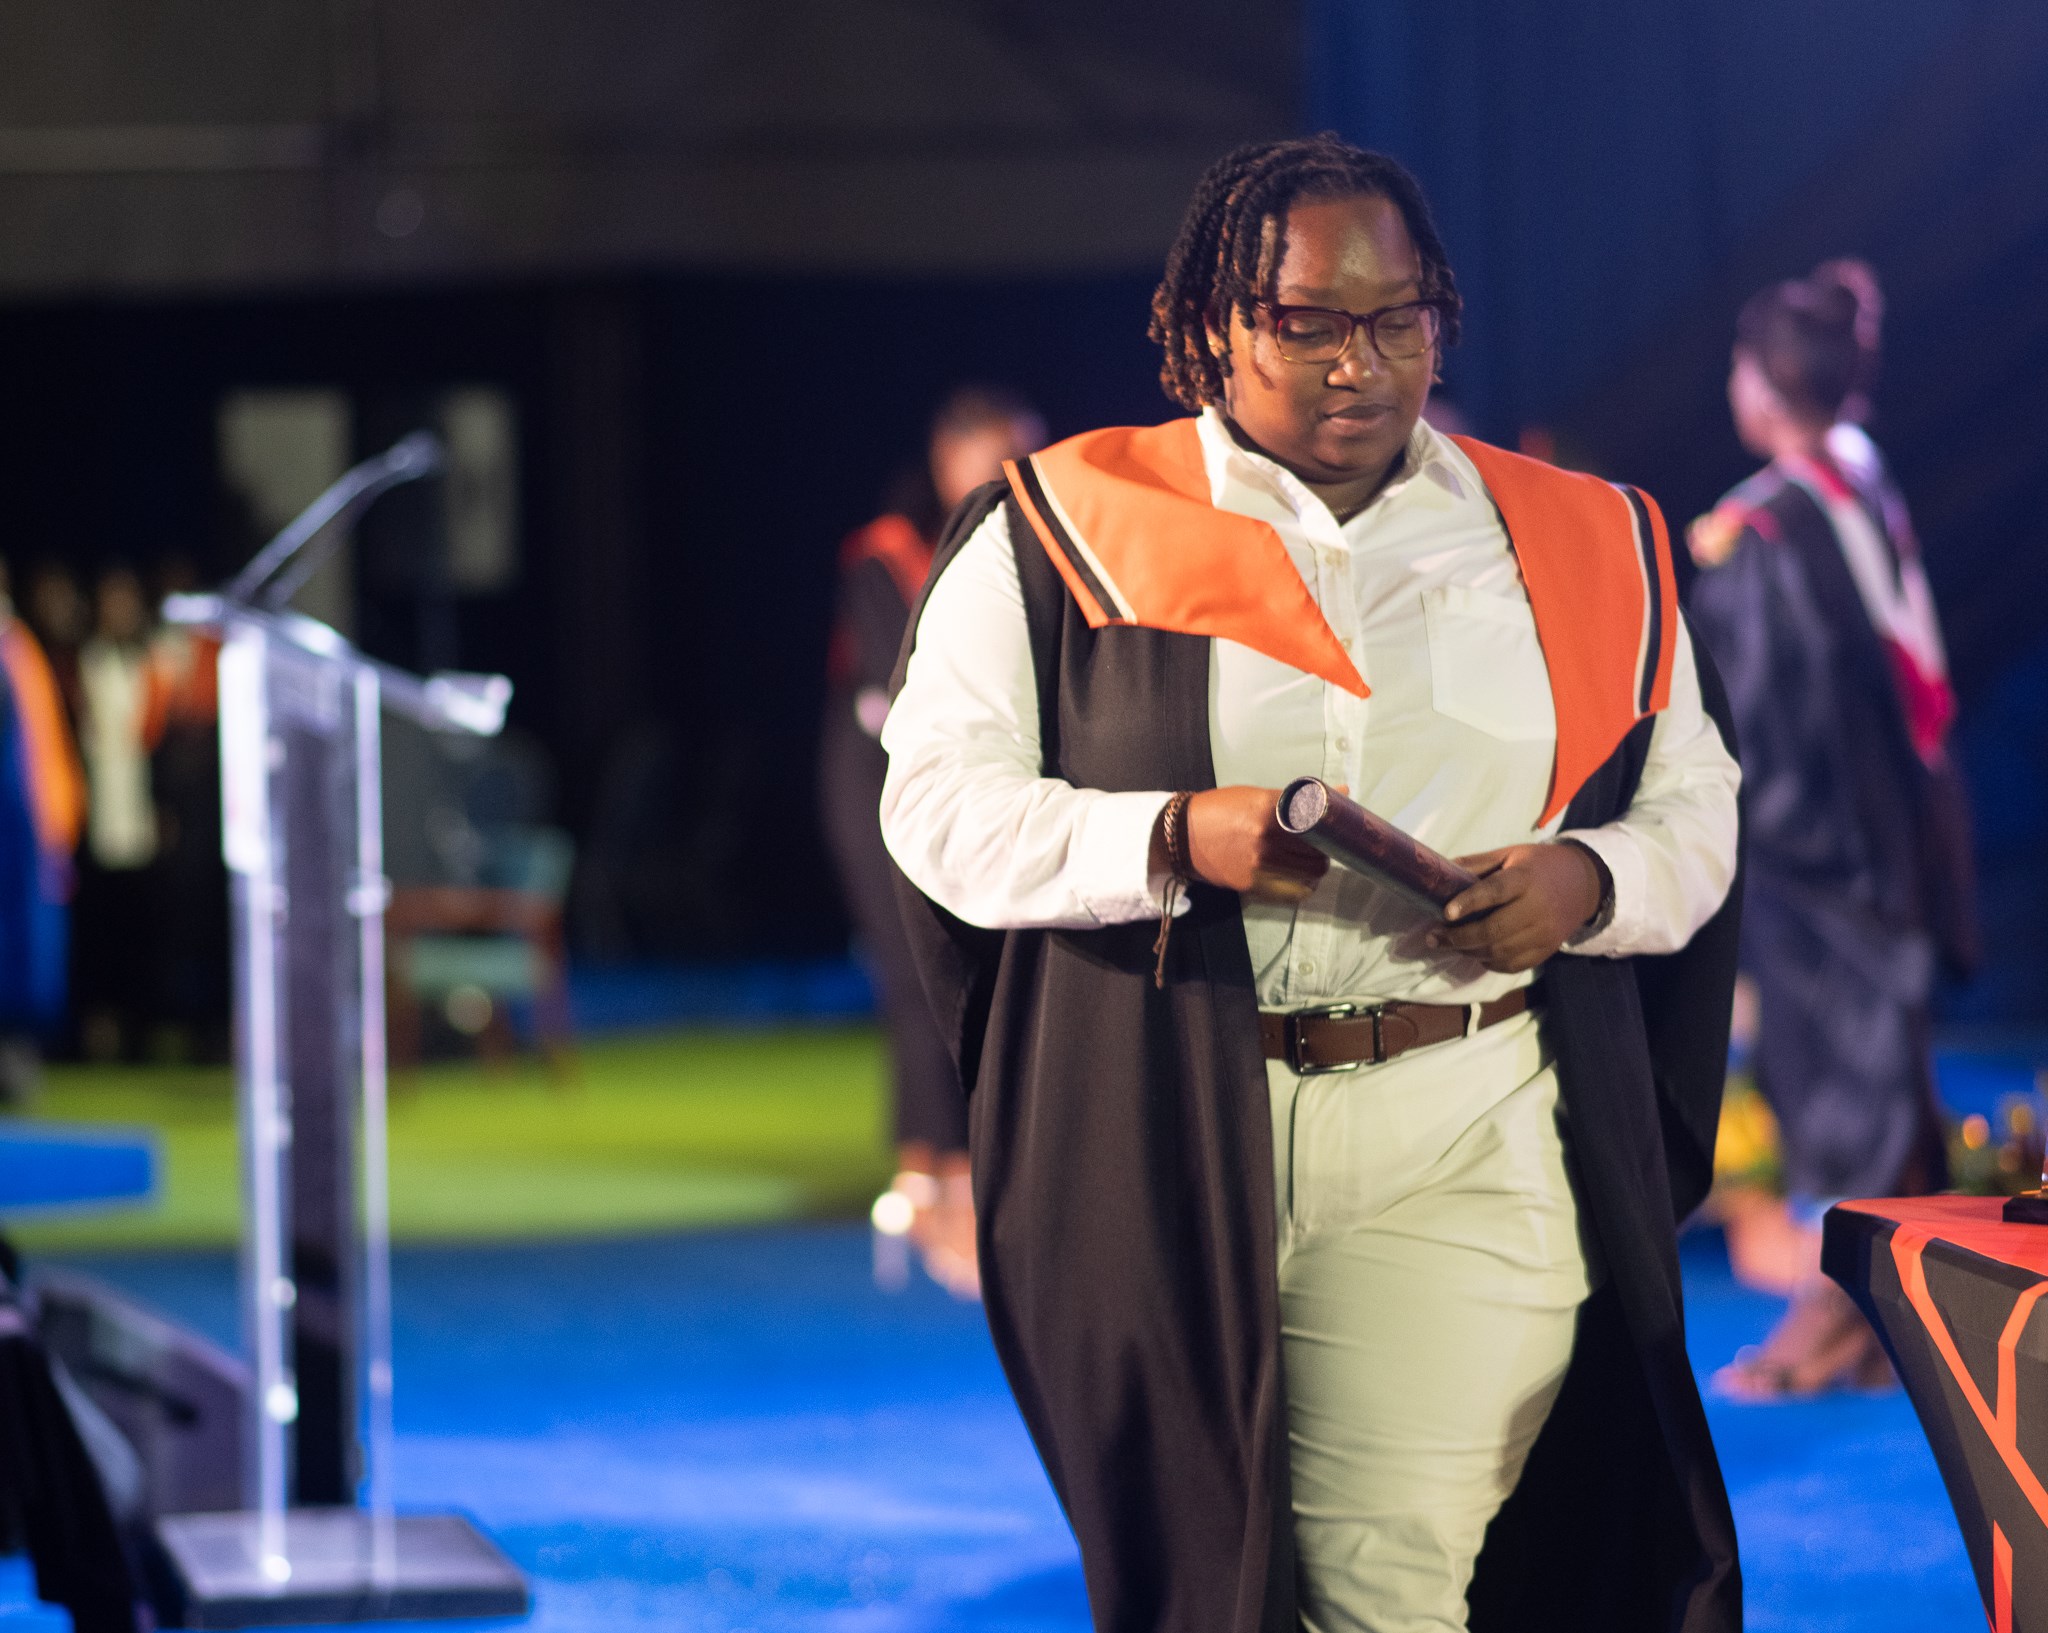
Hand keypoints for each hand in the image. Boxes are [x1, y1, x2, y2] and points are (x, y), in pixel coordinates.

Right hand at [1160, 786, 1328, 903]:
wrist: (1181, 834)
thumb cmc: (1220, 809)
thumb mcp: (1256, 796)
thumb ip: (1298, 798)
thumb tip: (1342, 790)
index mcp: (1270, 808)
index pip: (1318, 821)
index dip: (1329, 826)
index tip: (1330, 827)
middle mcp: (1267, 837)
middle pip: (1318, 850)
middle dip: (1324, 848)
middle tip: (1320, 845)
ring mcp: (1260, 864)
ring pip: (1311, 872)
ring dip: (1316, 867)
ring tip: (1309, 861)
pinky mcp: (1253, 884)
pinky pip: (1295, 892)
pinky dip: (1304, 887)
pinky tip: (1301, 879)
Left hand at [1428, 842, 1603, 972]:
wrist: (1585, 884)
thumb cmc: (1539, 866)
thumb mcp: (1510, 855)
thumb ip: (1476, 864)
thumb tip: (1439, 872)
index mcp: (1525, 878)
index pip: (1496, 891)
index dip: (1470, 903)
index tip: (1446, 913)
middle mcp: (1537, 908)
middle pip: (1494, 930)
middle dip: (1459, 938)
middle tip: (1434, 937)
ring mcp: (1544, 933)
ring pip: (1500, 952)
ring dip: (1469, 951)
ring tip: (1449, 944)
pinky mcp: (1546, 950)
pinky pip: (1512, 965)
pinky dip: (1489, 963)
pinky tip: (1476, 953)